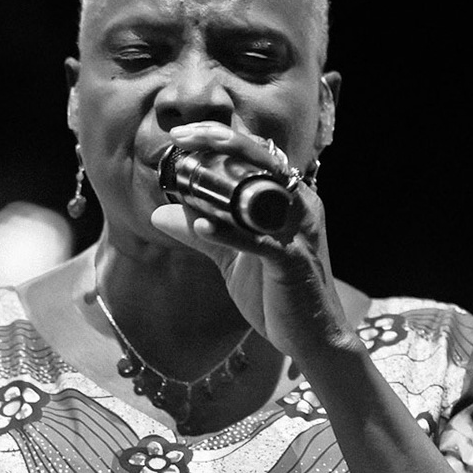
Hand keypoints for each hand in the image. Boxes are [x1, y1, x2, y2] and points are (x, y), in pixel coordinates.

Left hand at [150, 121, 358, 365]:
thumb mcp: (232, 258)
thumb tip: (160, 214)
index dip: (222, 137)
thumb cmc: (277, 296)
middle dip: (222, 141)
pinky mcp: (294, 261)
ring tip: (186, 174)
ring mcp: (300, 232)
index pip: (258, 153)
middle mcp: (300, 206)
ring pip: (264, 190)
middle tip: (182, 136)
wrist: (312, 340)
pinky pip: (259, 240)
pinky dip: (228, 232)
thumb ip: (202, 233)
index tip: (183, 133)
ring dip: (224, 179)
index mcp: (289, 199)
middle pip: (263, 157)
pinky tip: (200, 225)